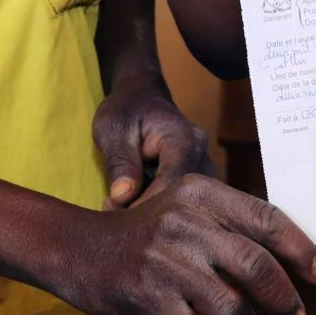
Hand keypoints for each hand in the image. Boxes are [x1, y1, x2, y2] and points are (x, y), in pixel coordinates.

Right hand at [62, 175, 315, 314]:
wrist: (79, 249)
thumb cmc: (146, 236)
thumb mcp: (184, 210)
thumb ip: (228, 226)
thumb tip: (287, 261)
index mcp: (200, 192)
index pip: (266, 218)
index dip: (300, 249)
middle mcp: (186, 221)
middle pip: (257, 266)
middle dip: (284, 299)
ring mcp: (167, 261)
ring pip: (234, 308)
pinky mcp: (151, 299)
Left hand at [93, 74, 214, 207]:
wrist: (142, 97)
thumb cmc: (127, 110)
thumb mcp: (113, 128)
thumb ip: (119, 160)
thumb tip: (122, 196)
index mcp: (184, 140)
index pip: (171, 185)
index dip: (143, 206)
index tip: (114, 213)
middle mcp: (201, 156)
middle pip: (182, 200)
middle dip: (147, 215)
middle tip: (114, 216)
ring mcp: (202, 170)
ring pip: (183, 206)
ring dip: (152, 215)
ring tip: (122, 212)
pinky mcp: (195, 180)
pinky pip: (181, 203)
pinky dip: (157, 210)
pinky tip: (134, 208)